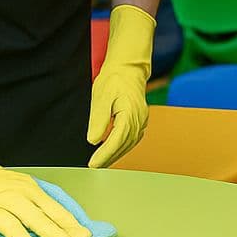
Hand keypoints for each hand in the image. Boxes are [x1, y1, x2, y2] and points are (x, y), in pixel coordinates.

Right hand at [0, 88, 91, 236]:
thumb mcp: (24, 186)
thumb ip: (41, 204)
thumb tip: (66, 225)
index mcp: (28, 190)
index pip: (52, 209)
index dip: (68, 223)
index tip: (83, 235)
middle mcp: (11, 197)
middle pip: (33, 216)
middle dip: (51, 231)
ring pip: (8, 223)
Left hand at [87, 4, 154, 168]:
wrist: (128, 69)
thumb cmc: (114, 80)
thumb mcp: (101, 96)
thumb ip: (98, 119)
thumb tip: (94, 140)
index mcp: (131, 112)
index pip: (118, 138)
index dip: (105, 153)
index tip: (93, 163)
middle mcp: (140, 118)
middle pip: (125, 144)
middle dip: (109, 157)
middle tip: (94, 167)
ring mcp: (142, 120)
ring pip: (130, 143)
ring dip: (116, 154)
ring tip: (101, 163)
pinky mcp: (141, 120)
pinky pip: (132, 138)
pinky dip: (122, 147)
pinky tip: (113, 151)